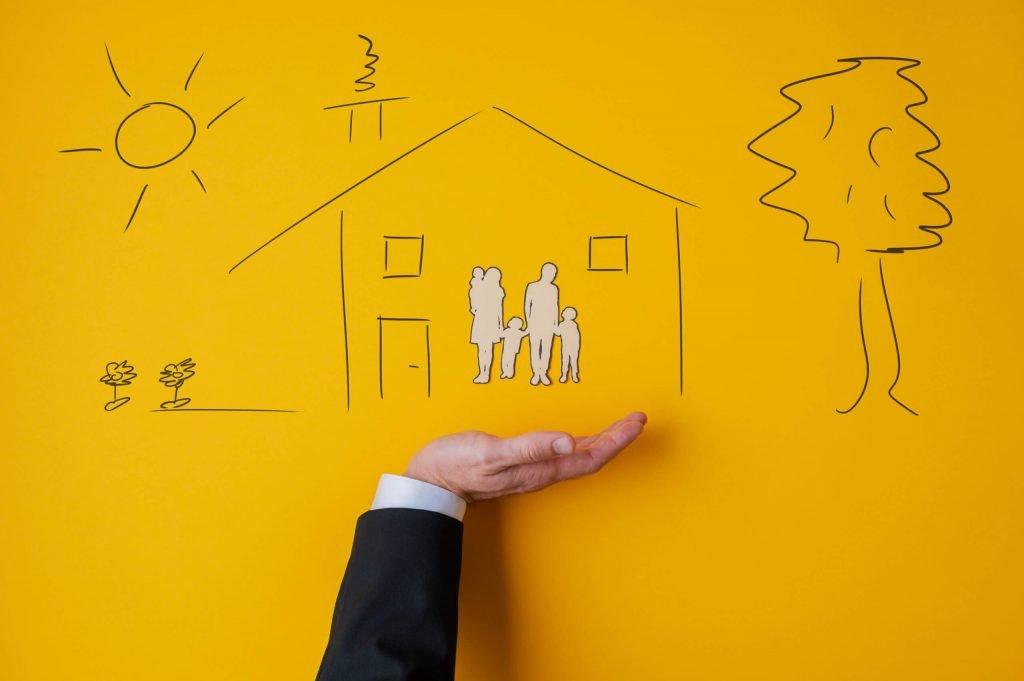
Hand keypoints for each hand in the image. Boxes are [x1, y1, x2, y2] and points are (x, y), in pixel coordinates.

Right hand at [404, 412, 646, 501]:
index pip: (590, 457)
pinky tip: (580, 436)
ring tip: (620, 426)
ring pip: (578, 456)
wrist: (430, 483)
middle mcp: (542, 471)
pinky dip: (579, 442)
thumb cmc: (457, 465)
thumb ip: (531, 446)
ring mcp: (532, 469)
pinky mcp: (520, 463)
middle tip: (637, 419)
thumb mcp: (492, 452)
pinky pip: (561, 454)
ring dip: (602, 440)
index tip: (636, 422)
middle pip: (590, 457)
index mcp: (541, 469)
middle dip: (617, 438)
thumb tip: (569, 440)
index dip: (616, 440)